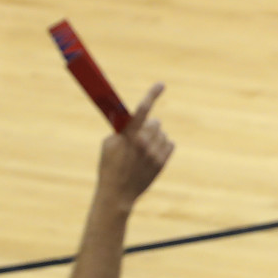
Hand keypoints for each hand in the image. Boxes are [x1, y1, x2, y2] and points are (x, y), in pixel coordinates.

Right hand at [96, 83, 174, 208]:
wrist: (118, 193)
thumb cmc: (110, 166)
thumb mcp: (108, 144)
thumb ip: (122, 129)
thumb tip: (132, 117)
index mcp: (129, 136)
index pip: (143, 110)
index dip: (152, 95)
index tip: (161, 84)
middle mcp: (144, 143)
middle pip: (155, 122)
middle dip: (148, 126)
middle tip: (138, 136)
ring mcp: (155, 153)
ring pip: (162, 133)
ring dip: (154, 137)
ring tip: (143, 148)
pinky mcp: (163, 161)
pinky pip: (170, 143)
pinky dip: (162, 145)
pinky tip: (152, 153)